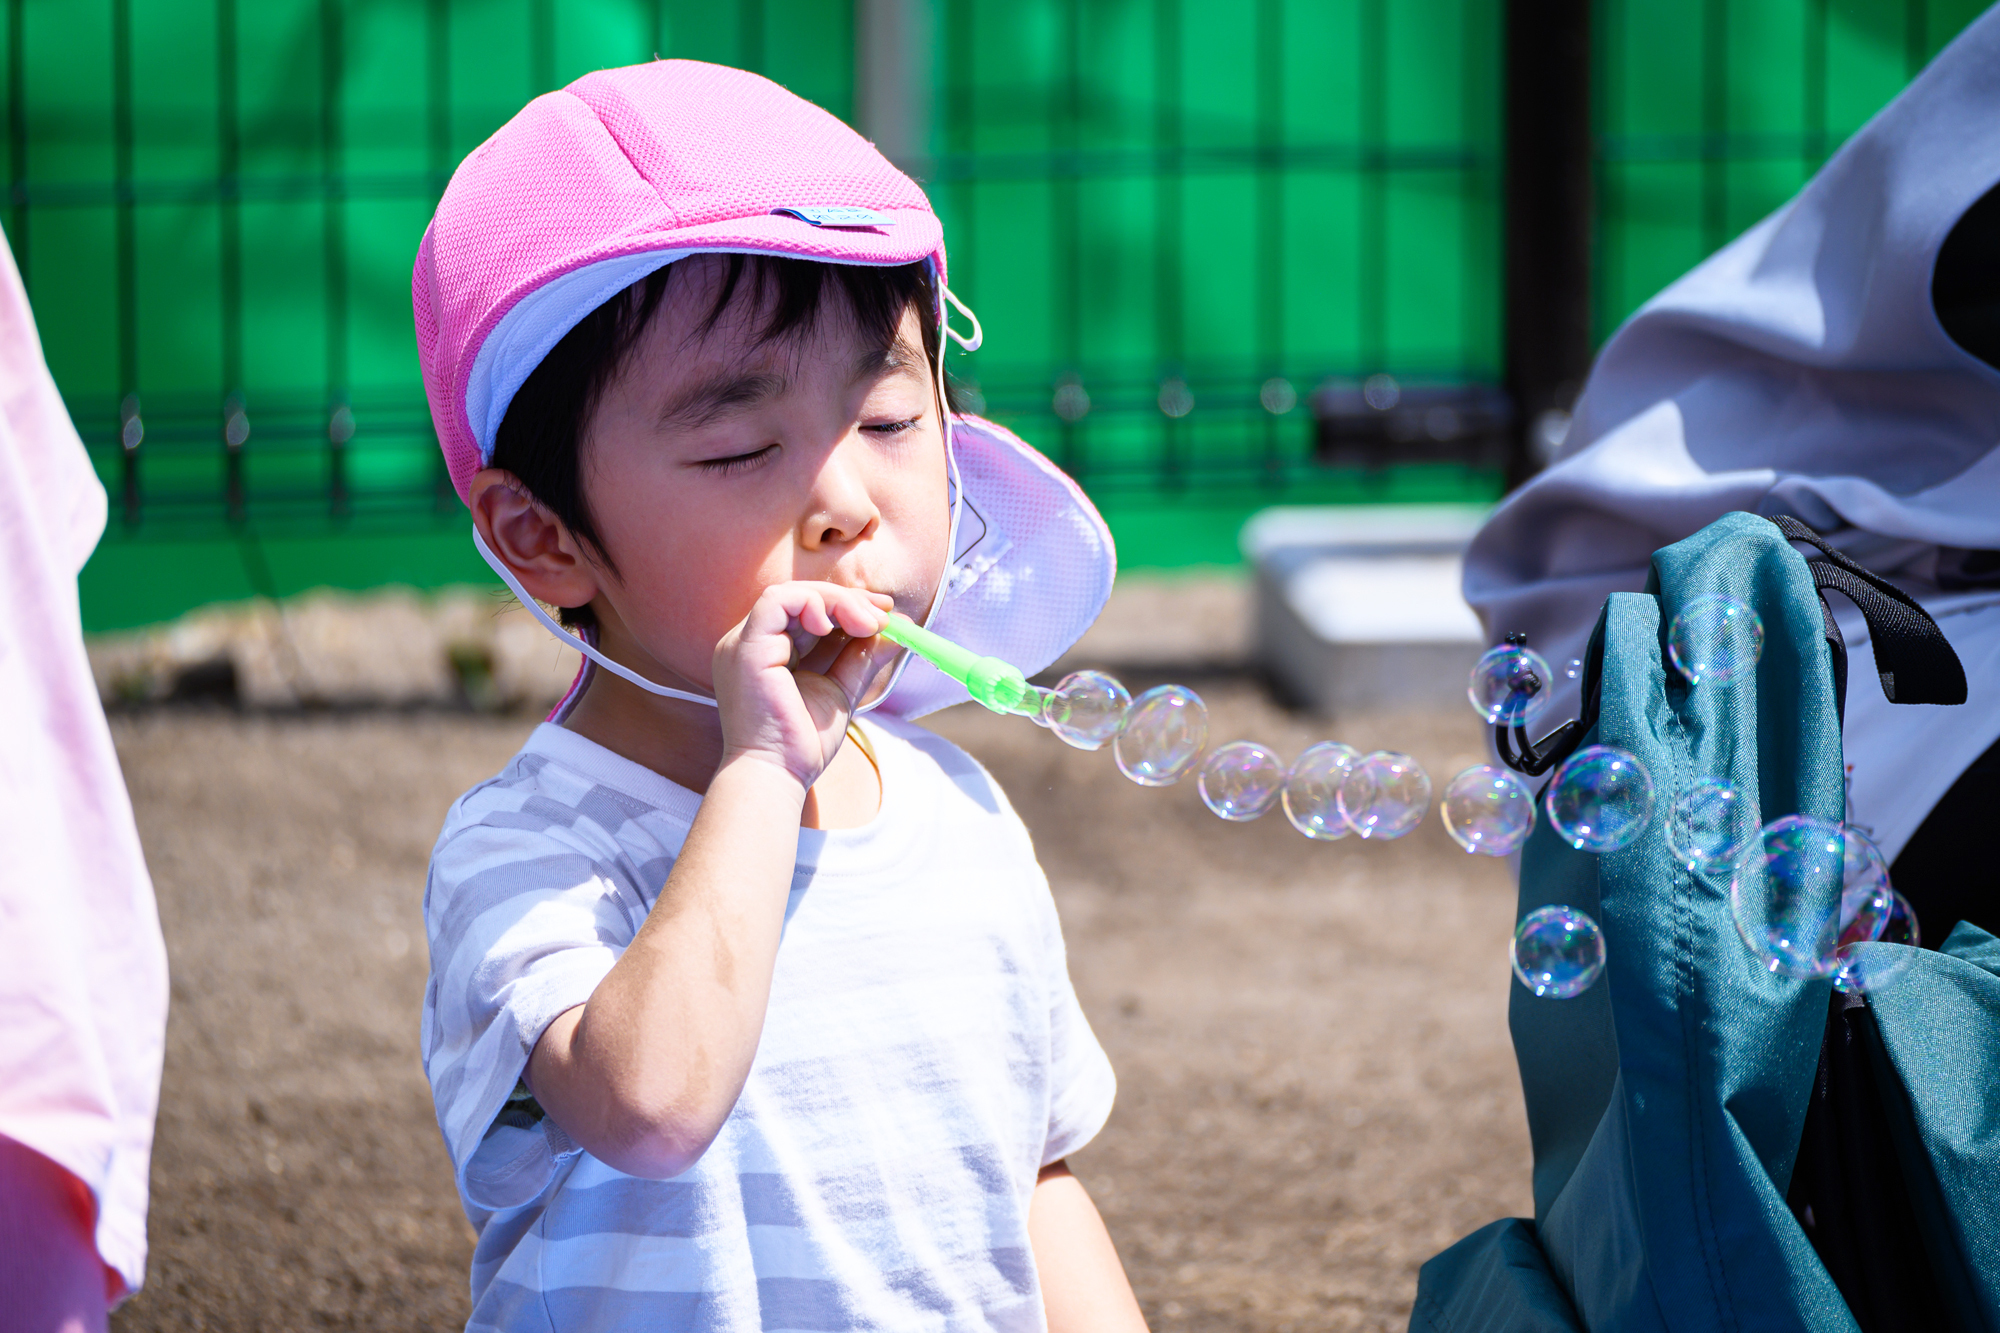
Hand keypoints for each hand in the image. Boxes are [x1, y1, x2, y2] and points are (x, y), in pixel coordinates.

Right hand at [710, 582, 892, 787]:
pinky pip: (777, 601)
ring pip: (792, 593)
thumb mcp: (841, 691)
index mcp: (769, 652)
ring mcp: (744, 643)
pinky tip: (834, 625)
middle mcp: (752, 643)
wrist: (780, 774)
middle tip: (884, 616)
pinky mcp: (745, 647)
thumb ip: (861, 659)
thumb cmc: (803, 743)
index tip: (885, 614)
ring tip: (869, 624)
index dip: (848, 605)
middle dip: (848, 600)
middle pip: (802, 598)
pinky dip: (812, 604)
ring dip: (837, 601)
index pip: (809, 611)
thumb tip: (896, 632)